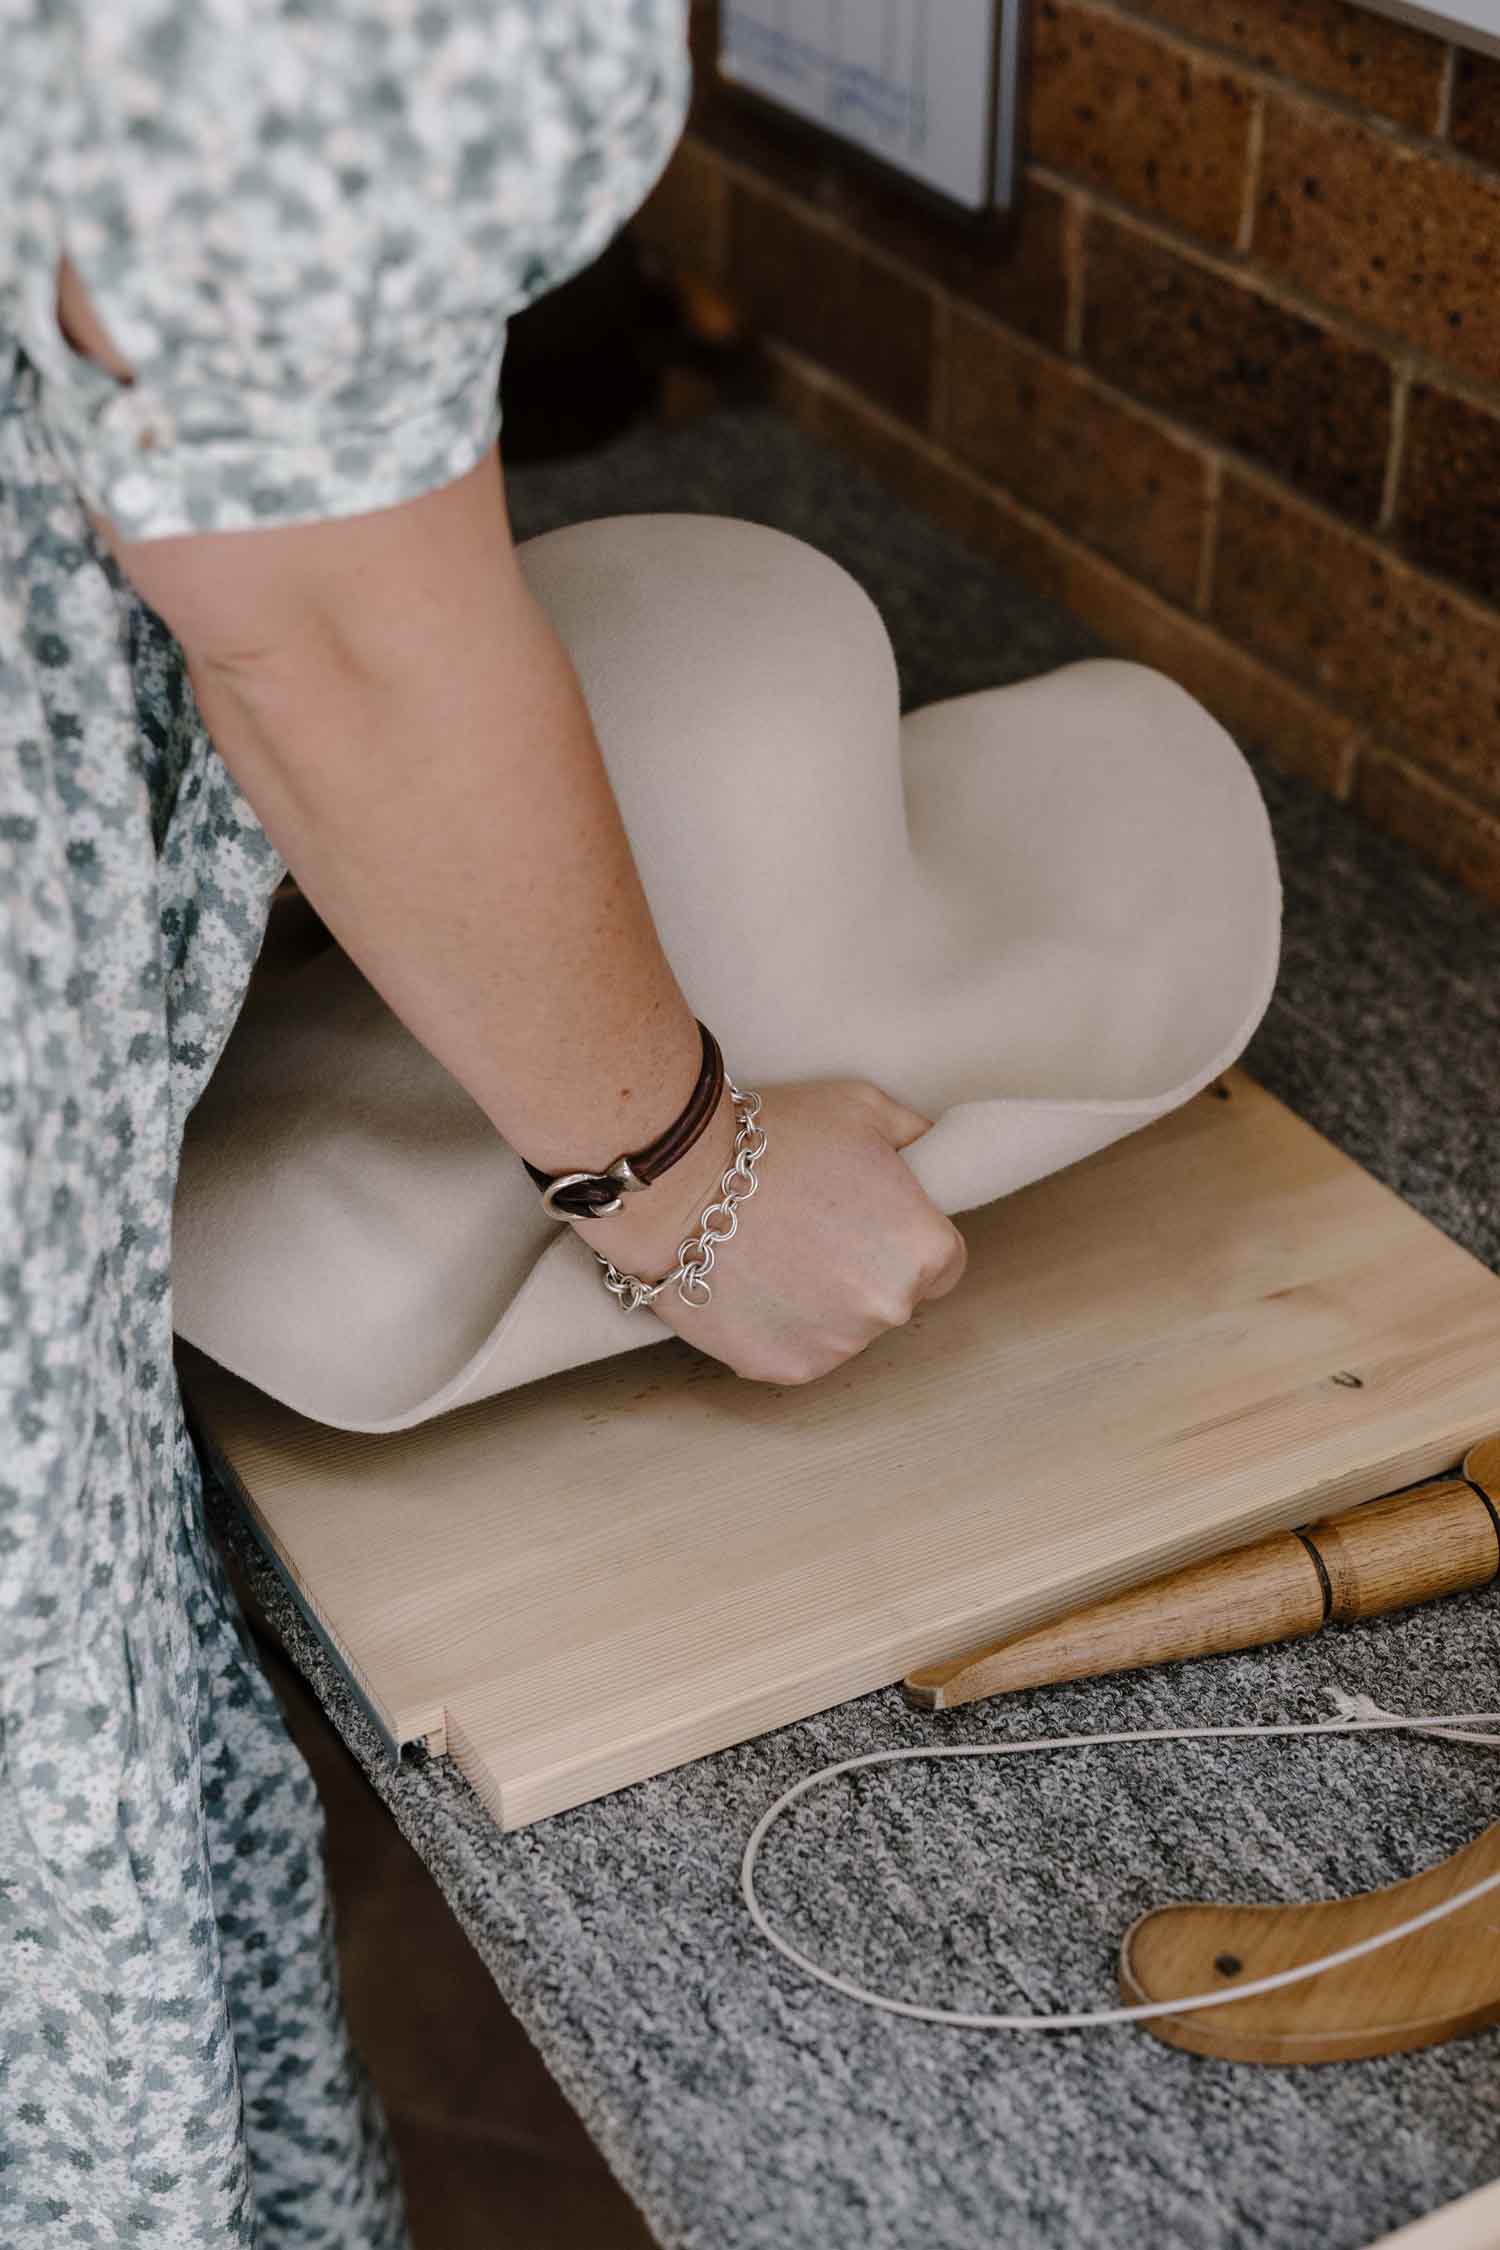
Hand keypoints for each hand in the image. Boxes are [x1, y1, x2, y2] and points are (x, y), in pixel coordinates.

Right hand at [573, 1077, 967, 1384]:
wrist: (680, 1180)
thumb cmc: (774, 1138)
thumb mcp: (861, 1108)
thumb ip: (913, 1135)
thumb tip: (932, 1147)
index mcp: (923, 1250)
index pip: (943, 1265)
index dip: (904, 1240)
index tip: (869, 1223)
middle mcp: (889, 1307)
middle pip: (891, 1298)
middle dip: (861, 1269)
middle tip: (811, 1229)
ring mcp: (835, 1344)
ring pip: (842, 1328)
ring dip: (819, 1301)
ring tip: (771, 1252)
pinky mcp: (783, 1367)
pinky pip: (794, 1348)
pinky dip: (777, 1325)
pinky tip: (749, 1282)